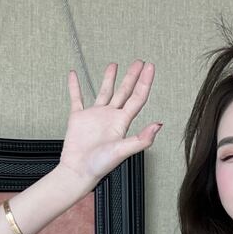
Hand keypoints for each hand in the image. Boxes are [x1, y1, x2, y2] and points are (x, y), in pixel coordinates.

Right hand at [59, 60, 162, 187]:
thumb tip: (159, 125)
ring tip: (114, 65)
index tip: (149, 67)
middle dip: (132, 76)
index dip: (144, 82)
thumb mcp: (123, 151)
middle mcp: (110, 117)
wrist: (78, 171)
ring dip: (109, 79)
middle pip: (124, 92)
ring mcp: (95, 117)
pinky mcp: (78, 118)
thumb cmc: (100, 165)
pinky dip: (74, 86)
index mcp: (122, 123)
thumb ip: (142, 139)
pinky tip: (73, 75)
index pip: (137, 98)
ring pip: (104, 92)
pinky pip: (76, 98)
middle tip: (139, 62)